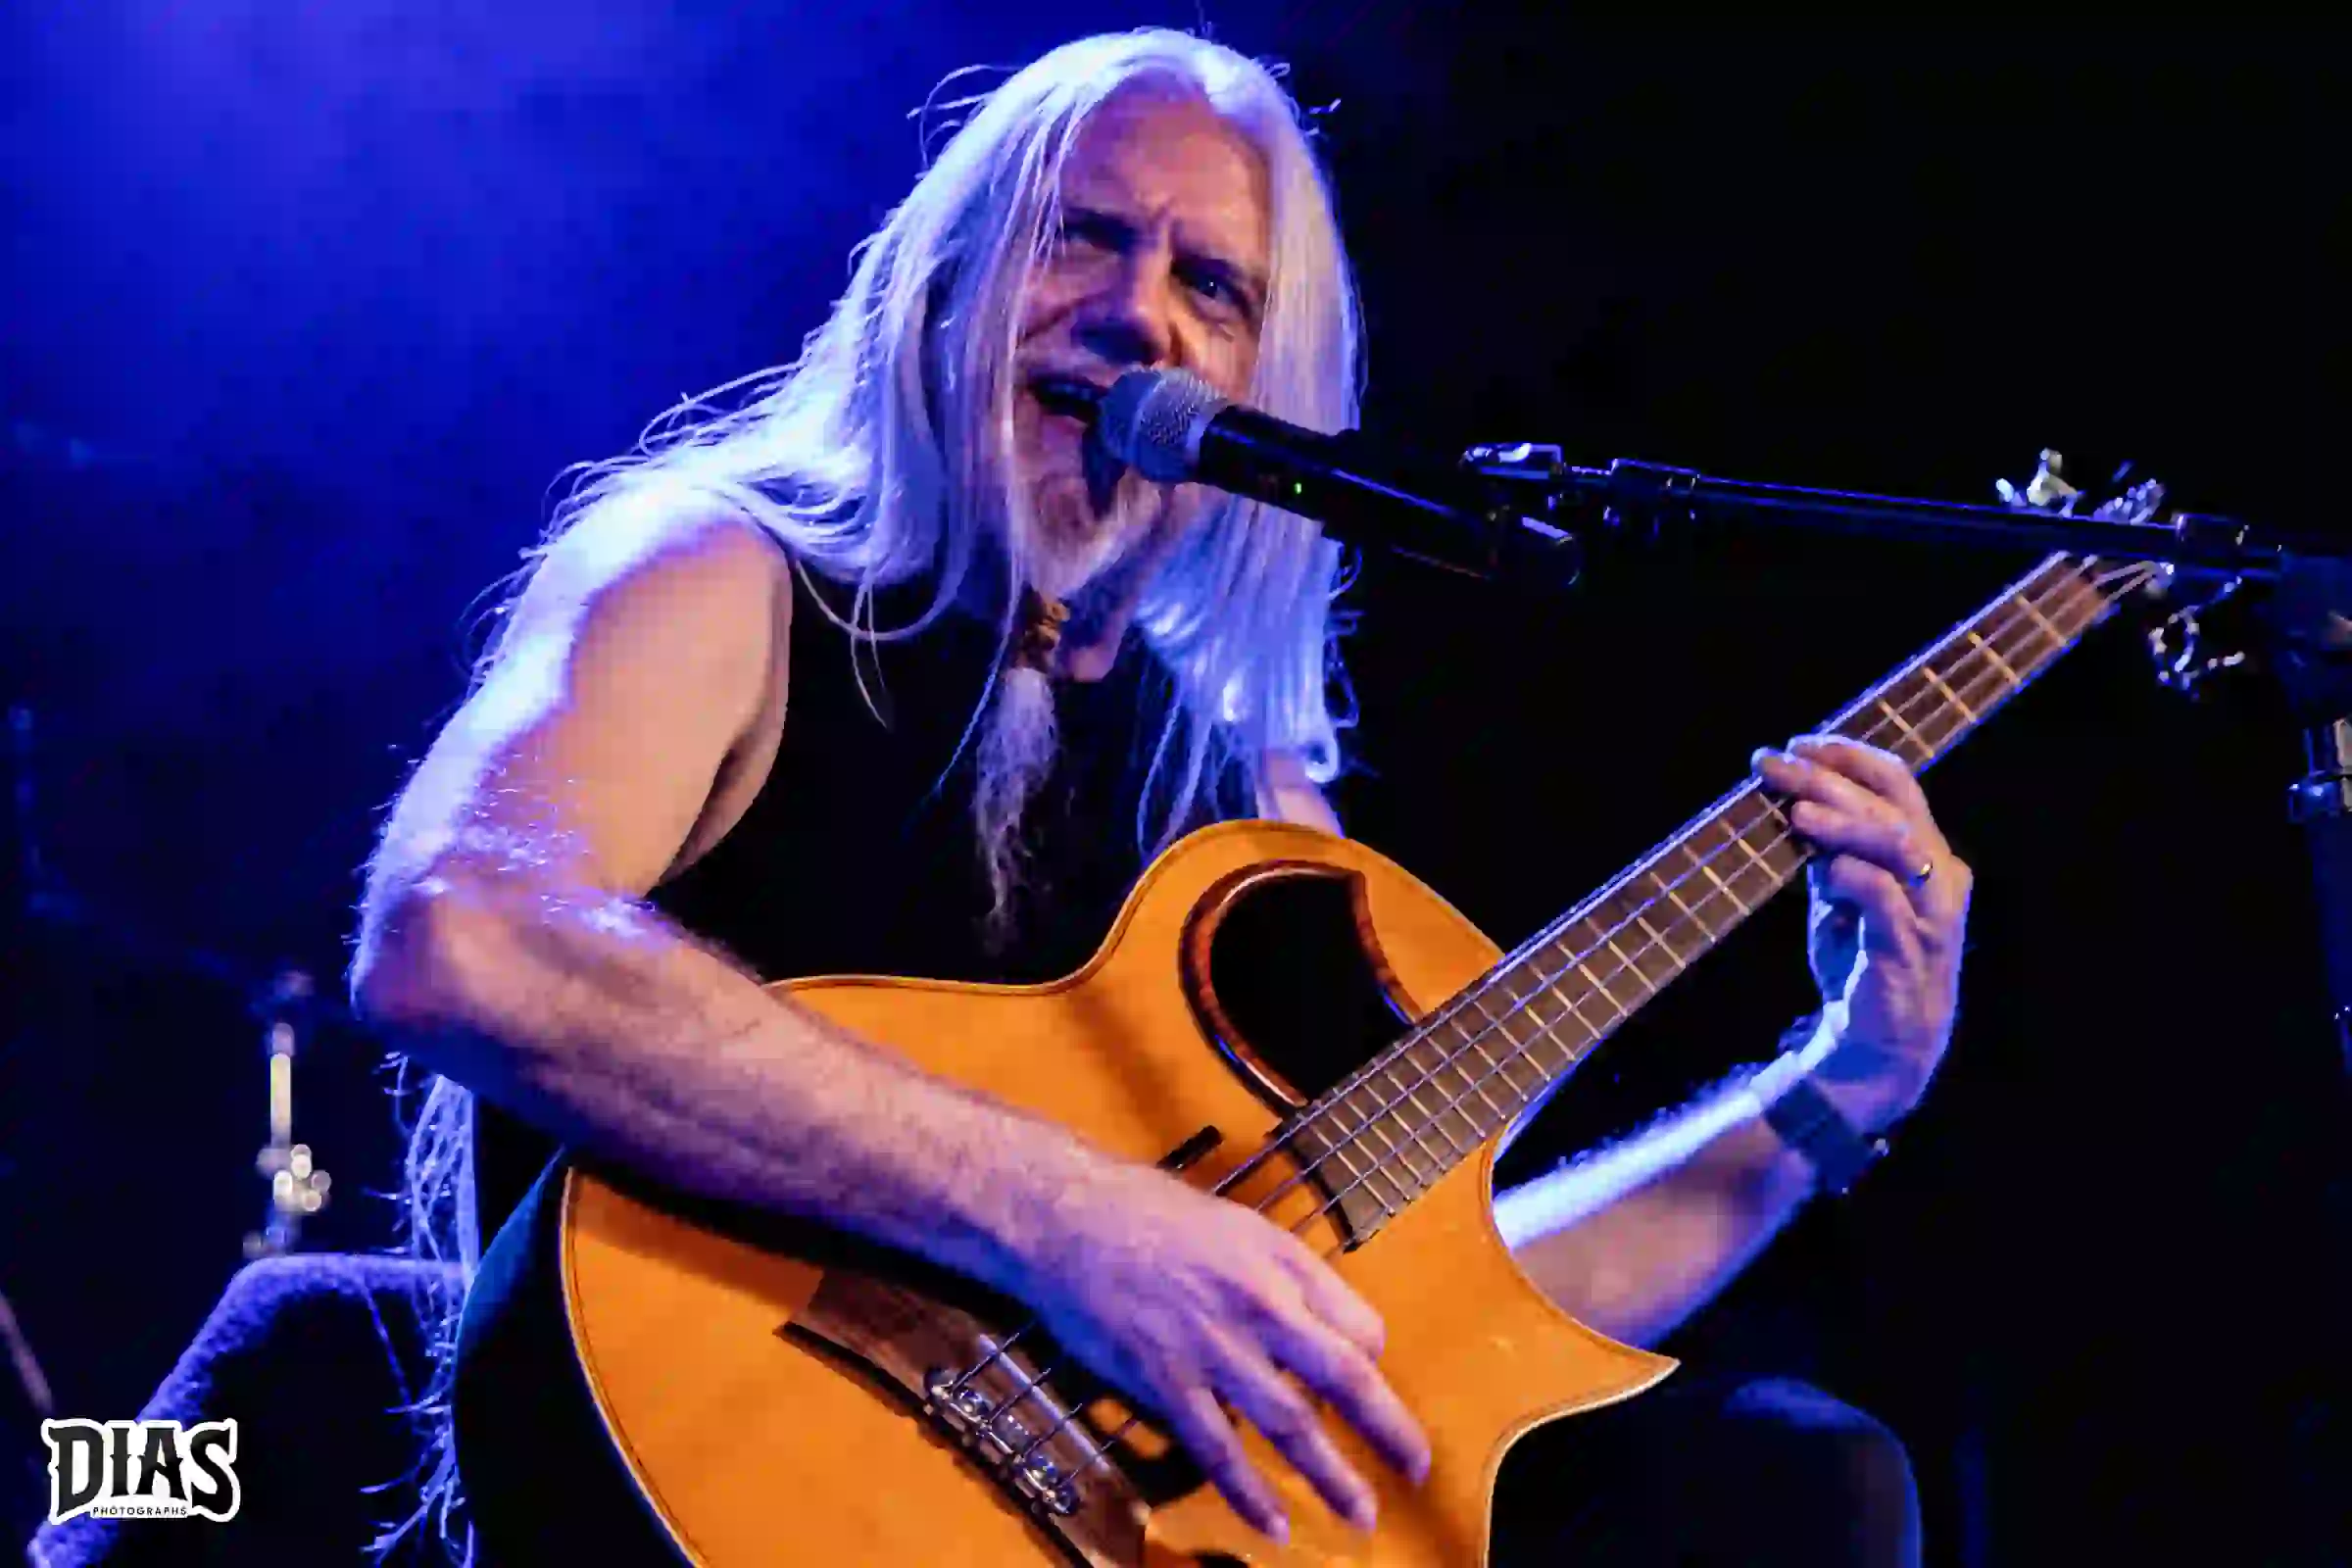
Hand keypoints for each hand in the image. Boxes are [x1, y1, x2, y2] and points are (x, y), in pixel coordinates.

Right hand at [1012, 1153, 1429, 1541]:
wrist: (1071, 1218)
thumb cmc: (1155, 1215)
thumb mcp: (1242, 1227)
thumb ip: (1292, 1276)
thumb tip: (1339, 1327)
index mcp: (1281, 1265)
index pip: (1357, 1325)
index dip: (1375, 1362)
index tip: (1373, 1389)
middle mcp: (1257, 1306)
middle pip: (1341, 1377)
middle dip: (1386, 1428)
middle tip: (1416, 1468)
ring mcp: (1211, 1347)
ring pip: (1287, 1423)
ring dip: (1329, 1474)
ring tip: (1359, 1513)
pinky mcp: (1164, 1379)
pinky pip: (1216, 1447)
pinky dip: (1247, 1491)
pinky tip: (1273, 1525)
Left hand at [1752, 735, 1973, 1132]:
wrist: (1874, 1044)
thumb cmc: (1859, 961)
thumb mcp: (1837, 894)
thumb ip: (1826, 849)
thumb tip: (1791, 797)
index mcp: (1924, 854)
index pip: (1896, 784)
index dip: (1847, 757)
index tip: (1796, 744)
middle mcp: (1938, 876)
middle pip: (1893, 805)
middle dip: (1831, 778)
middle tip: (1776, 764)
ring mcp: (1929, 913)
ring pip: (1899, 846)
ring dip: (1845, 822)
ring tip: (1797, 811)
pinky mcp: (1908, 951)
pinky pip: (1888, 901)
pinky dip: (1854, 877)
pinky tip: (1822, 868)